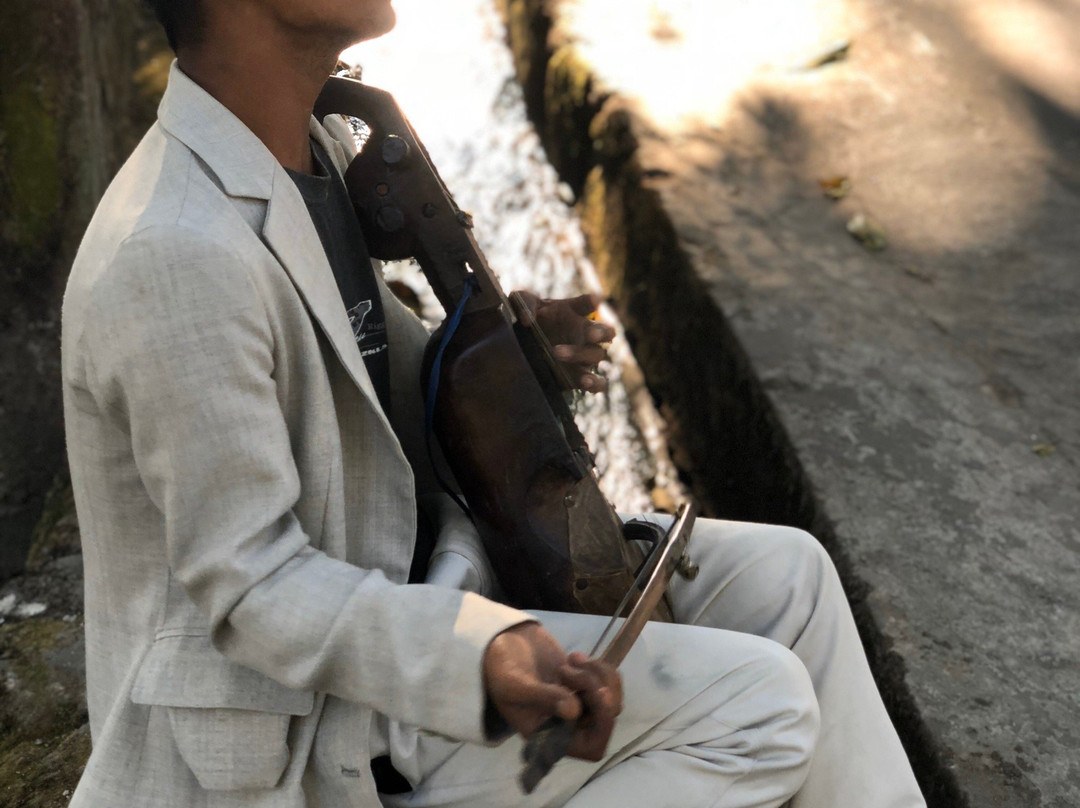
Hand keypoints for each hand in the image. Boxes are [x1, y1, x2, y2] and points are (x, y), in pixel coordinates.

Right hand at [483, 623, 622, 760]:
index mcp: (550, 735)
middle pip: (606, 718)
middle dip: (596, 690)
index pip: (591, 748)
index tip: (597, 696)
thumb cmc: (501, 669)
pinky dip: (599, 666)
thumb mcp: (514, 685)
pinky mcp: (586, 683)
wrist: (503, 644)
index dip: (602, 726)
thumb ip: (542, 697)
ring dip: (598, 675)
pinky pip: (610, 681)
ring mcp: (579, 702)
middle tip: (571, 668)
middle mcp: (568, 724)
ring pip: (611, 698)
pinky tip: (573, 656)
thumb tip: (574, 711)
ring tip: (570, 660)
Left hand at [514, 291, 615, 392]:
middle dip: (600, 332)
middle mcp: (582, 332)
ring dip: (579, 354)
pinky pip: (598, 383)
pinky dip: (596, 383)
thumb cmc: (527, 321)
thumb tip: (527, 320)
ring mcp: (583, 355)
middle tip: (591, 334)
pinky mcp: (579, 376)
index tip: (595, 299)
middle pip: (602, 331)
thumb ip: (524, 305)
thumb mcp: (522, 305)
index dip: (591, 302)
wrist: (522, 348)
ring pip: (596, 355)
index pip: (584, 304)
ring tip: (557, 353)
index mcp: (572, 312)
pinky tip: (586, 382)